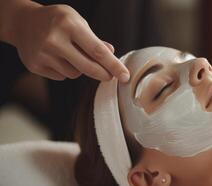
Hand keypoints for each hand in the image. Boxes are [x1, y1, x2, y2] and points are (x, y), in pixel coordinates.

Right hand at [9, 3, 129, 80]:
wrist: (23, 22)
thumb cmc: (57, 20)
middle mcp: (54, 40)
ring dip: (80, 68)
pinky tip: (58, 58)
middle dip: (103, 74)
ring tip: (71, 54)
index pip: (97, 51)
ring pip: (75, 73)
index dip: (114, 65)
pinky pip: (62, 76)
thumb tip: (111, 53)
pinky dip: (65, 71)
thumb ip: (94, 40)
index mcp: (69, 25)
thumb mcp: (77, 22)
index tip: (125, 76)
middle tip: (110, 76)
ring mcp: (43, 54)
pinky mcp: (35, 65)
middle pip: (88, 67)